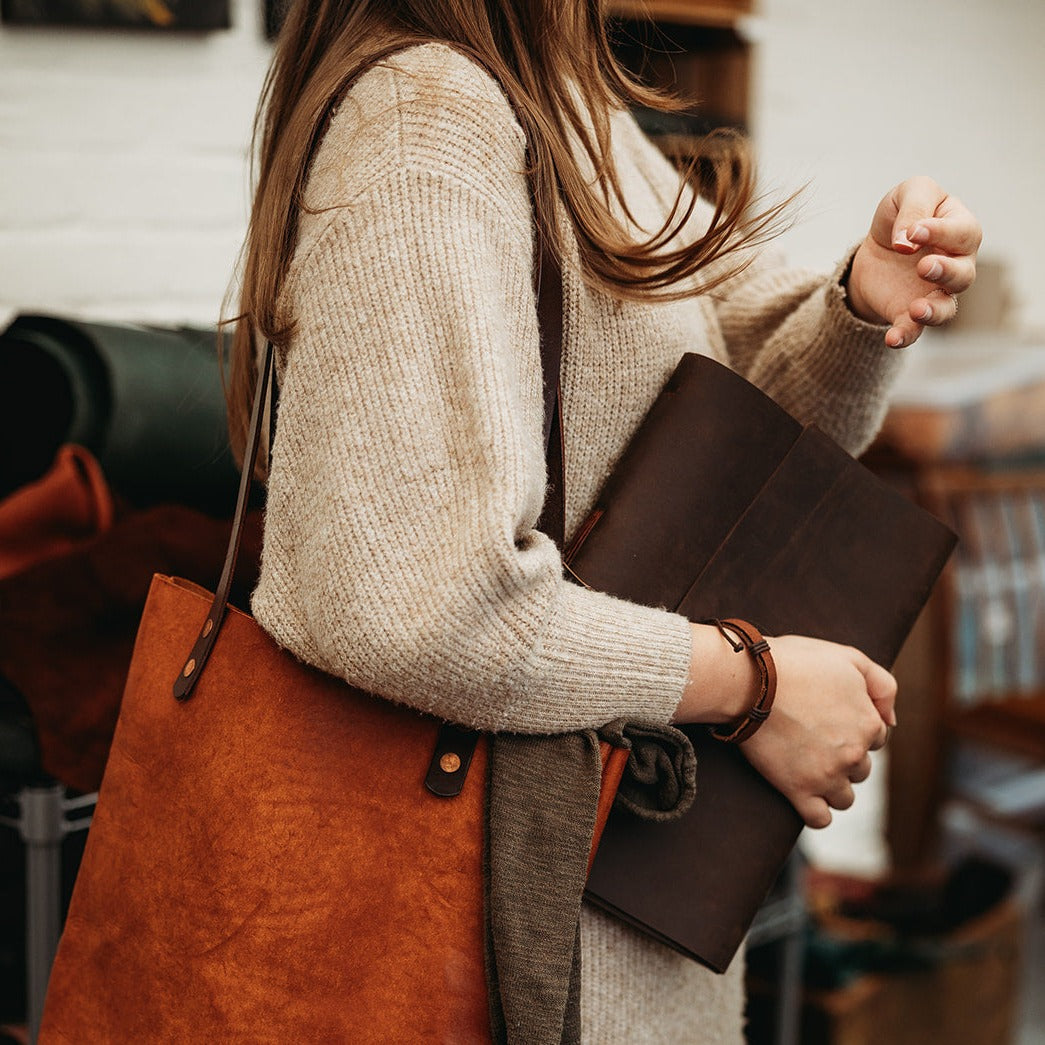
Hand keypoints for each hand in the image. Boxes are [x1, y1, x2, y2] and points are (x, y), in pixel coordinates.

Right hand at [738, 635, 896, 828]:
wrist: (748, 680)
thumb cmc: (794, 663)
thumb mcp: (848, 657)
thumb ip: (882, 685)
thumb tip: (892, 721)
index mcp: (869, 723)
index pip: (875, 738)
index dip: (853, 727)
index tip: (828, 719)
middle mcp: (854, 753)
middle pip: (861, 769)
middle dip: (843, 757)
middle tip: (813, 739)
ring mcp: (827, 775)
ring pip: (844, 797)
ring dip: (832, 785)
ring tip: (806, 765)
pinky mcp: (798, 790)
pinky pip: (820, 819)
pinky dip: (816, 811)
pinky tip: (804, 795)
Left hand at [846, 176, 981, 348]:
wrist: (878, 247)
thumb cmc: (904, 215)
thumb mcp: (908, 194)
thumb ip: (914, 207)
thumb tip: (906, 242)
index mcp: (960, 230)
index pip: (961, 233)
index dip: (939, 233)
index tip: (912, 233)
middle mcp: (956, 265)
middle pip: (963, 275)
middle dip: (946, 272)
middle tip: (923, 267)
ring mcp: (935, 292)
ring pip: (946, 308)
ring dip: (934, 312)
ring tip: (917, 310)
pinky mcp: (909, 312)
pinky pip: (913, 330)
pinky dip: (905, 335)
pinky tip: (892, 339)